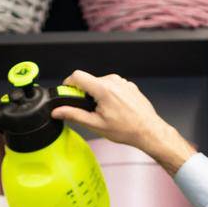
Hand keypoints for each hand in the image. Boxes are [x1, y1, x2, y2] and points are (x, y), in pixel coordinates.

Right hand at [51, 71, 196, 173]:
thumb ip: (74, 115)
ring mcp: (123, 82)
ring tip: (106, 112)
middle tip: (90, 111)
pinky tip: (115, 109)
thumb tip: (58, 111)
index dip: (68, 83)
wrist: (149, 131)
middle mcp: (113, 81)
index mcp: (103, 89)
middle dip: (85, 94)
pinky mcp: (129, 85)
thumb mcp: (95, 124)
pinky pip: (113, 86)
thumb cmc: (126, 129)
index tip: (67, 93)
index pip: (77, 76)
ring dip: (98, 95)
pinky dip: (109, 95)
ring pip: (101, 83)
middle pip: (89, 81)